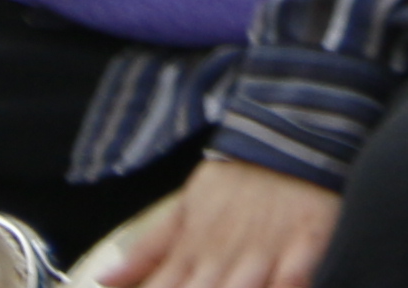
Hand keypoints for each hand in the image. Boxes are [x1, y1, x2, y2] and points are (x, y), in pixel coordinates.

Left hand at [76, 159, 345, 287]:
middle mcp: (223, 255)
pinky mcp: (306, 240)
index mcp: (191, 249)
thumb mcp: (182, 209)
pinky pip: (296, 272)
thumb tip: (101, 280)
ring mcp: (265, 249)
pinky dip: (286, 285)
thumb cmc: (232, 183)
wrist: (287, 135)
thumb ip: (145, 251)